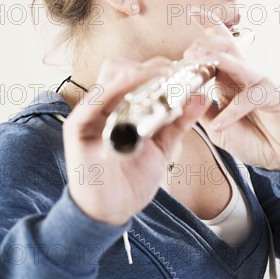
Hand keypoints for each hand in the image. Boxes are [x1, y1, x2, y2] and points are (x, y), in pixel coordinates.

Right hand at [62, 55, 209, 225]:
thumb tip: (202, 97)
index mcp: (124, 106)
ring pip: (110, 76)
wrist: (111, 210)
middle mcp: (107, 104)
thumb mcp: (162, 147)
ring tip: (161, 79)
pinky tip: (130, 84)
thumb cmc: (133, 178)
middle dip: (152, 67)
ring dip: (137, 73)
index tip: (187, 71)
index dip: (162, 69)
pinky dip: (112, 89)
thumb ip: (179, 122)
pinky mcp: (77, 126)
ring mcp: (91, 113)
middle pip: (125, 68)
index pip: (140, 74)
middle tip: (176, 74)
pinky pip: (92, 100)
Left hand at [183, 20, 279, 170]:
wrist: (279, 156)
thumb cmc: (248, 136)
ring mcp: (258, 82)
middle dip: (205, 43)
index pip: (218, 45)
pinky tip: (219, 124)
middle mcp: (242, 74)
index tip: (191, 11)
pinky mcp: (271, 95)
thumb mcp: (216, 124)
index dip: (207, 26)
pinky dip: (230, 112)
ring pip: (235, 63)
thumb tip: (183, 94)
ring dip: (215, 60)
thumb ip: (202, 108)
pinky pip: (247, 98)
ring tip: (196, 61)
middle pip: (225, 45)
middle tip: (188, 51)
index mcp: (227, 76)